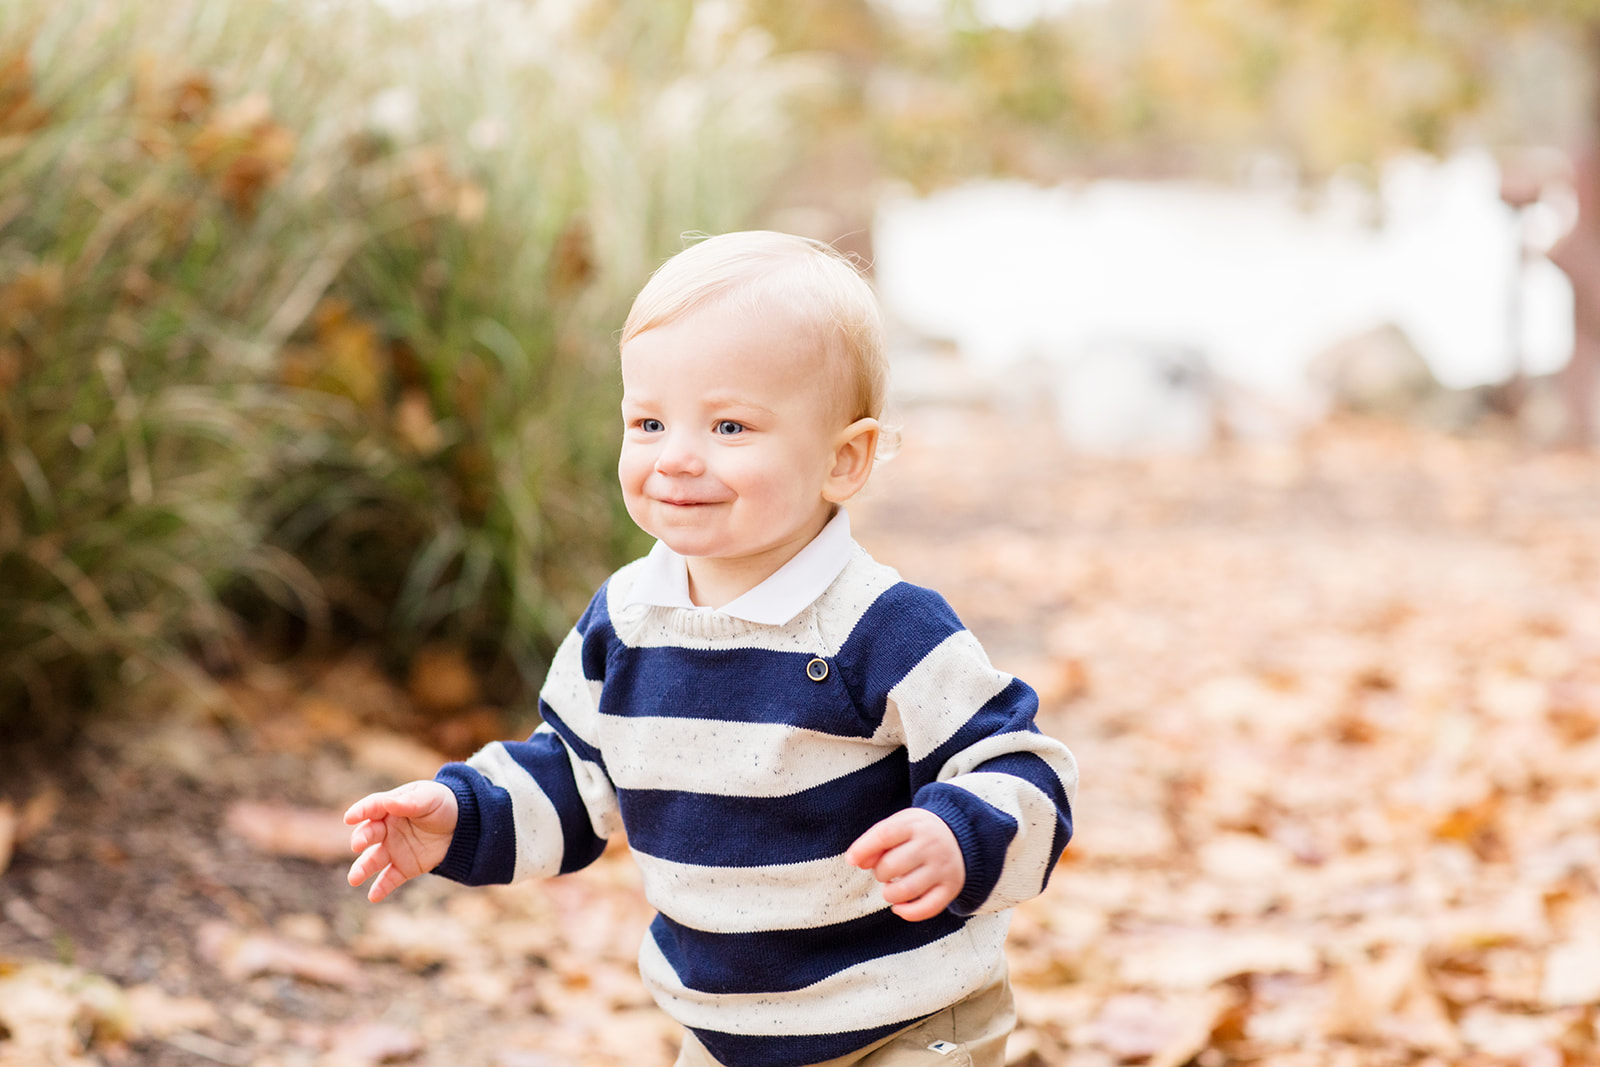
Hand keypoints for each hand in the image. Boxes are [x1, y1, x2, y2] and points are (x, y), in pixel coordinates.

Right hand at [345, 780, 458, 902]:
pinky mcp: (404, 867)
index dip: (360, 811)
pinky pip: (389, 879)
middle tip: (357, 845)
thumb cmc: (441, 804)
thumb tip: (389, 802)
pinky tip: (373, 896)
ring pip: (373, 860)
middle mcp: (386, 829)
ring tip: (354, 879)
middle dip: (360, 839)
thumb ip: (410, 801)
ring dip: (362, 869)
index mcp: (390, 806)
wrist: (462, 826)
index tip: (349, 818)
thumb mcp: (430, 797)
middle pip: (369, 833)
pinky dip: (381, 888)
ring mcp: (394, 849)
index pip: (372, 807)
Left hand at [846, 808, 964, 921]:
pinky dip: (908, 913)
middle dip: (879, 873)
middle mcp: (932, 845)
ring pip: (906, 890)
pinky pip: (927, 908)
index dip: (863, 849)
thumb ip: (875, 840)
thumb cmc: (918, 833)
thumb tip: (855, 861)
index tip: (851, 860)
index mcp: (915, 825)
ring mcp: (943, 868)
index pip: (884, 835)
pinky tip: (899, 907)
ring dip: (890, 894)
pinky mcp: (951, 888)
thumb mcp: (899, 825)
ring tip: (891, 888)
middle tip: (885, 871)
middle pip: (892, 866)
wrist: (961, 836)